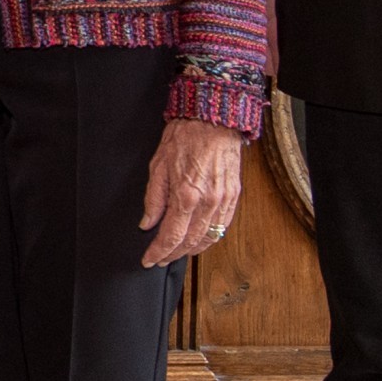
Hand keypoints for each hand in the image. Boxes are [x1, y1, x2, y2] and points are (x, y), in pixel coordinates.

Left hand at [137, 116, 243, 268]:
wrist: (213, 120)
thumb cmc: (185, 138)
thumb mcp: (158, 166)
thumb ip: (153, 199)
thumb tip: (147, 223)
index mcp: (186, 195)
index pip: (171, 236)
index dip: (159, 252)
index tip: (149, 259)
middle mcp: (208, 202)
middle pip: (190, 242)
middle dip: (173, 254)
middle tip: (160, 258)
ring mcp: (224, 200)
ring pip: (209, 238)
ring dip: (191, 249)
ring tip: (177, 252)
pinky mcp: (234, 196)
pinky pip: (223, 225)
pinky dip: (210, 237)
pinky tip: (198, 239)